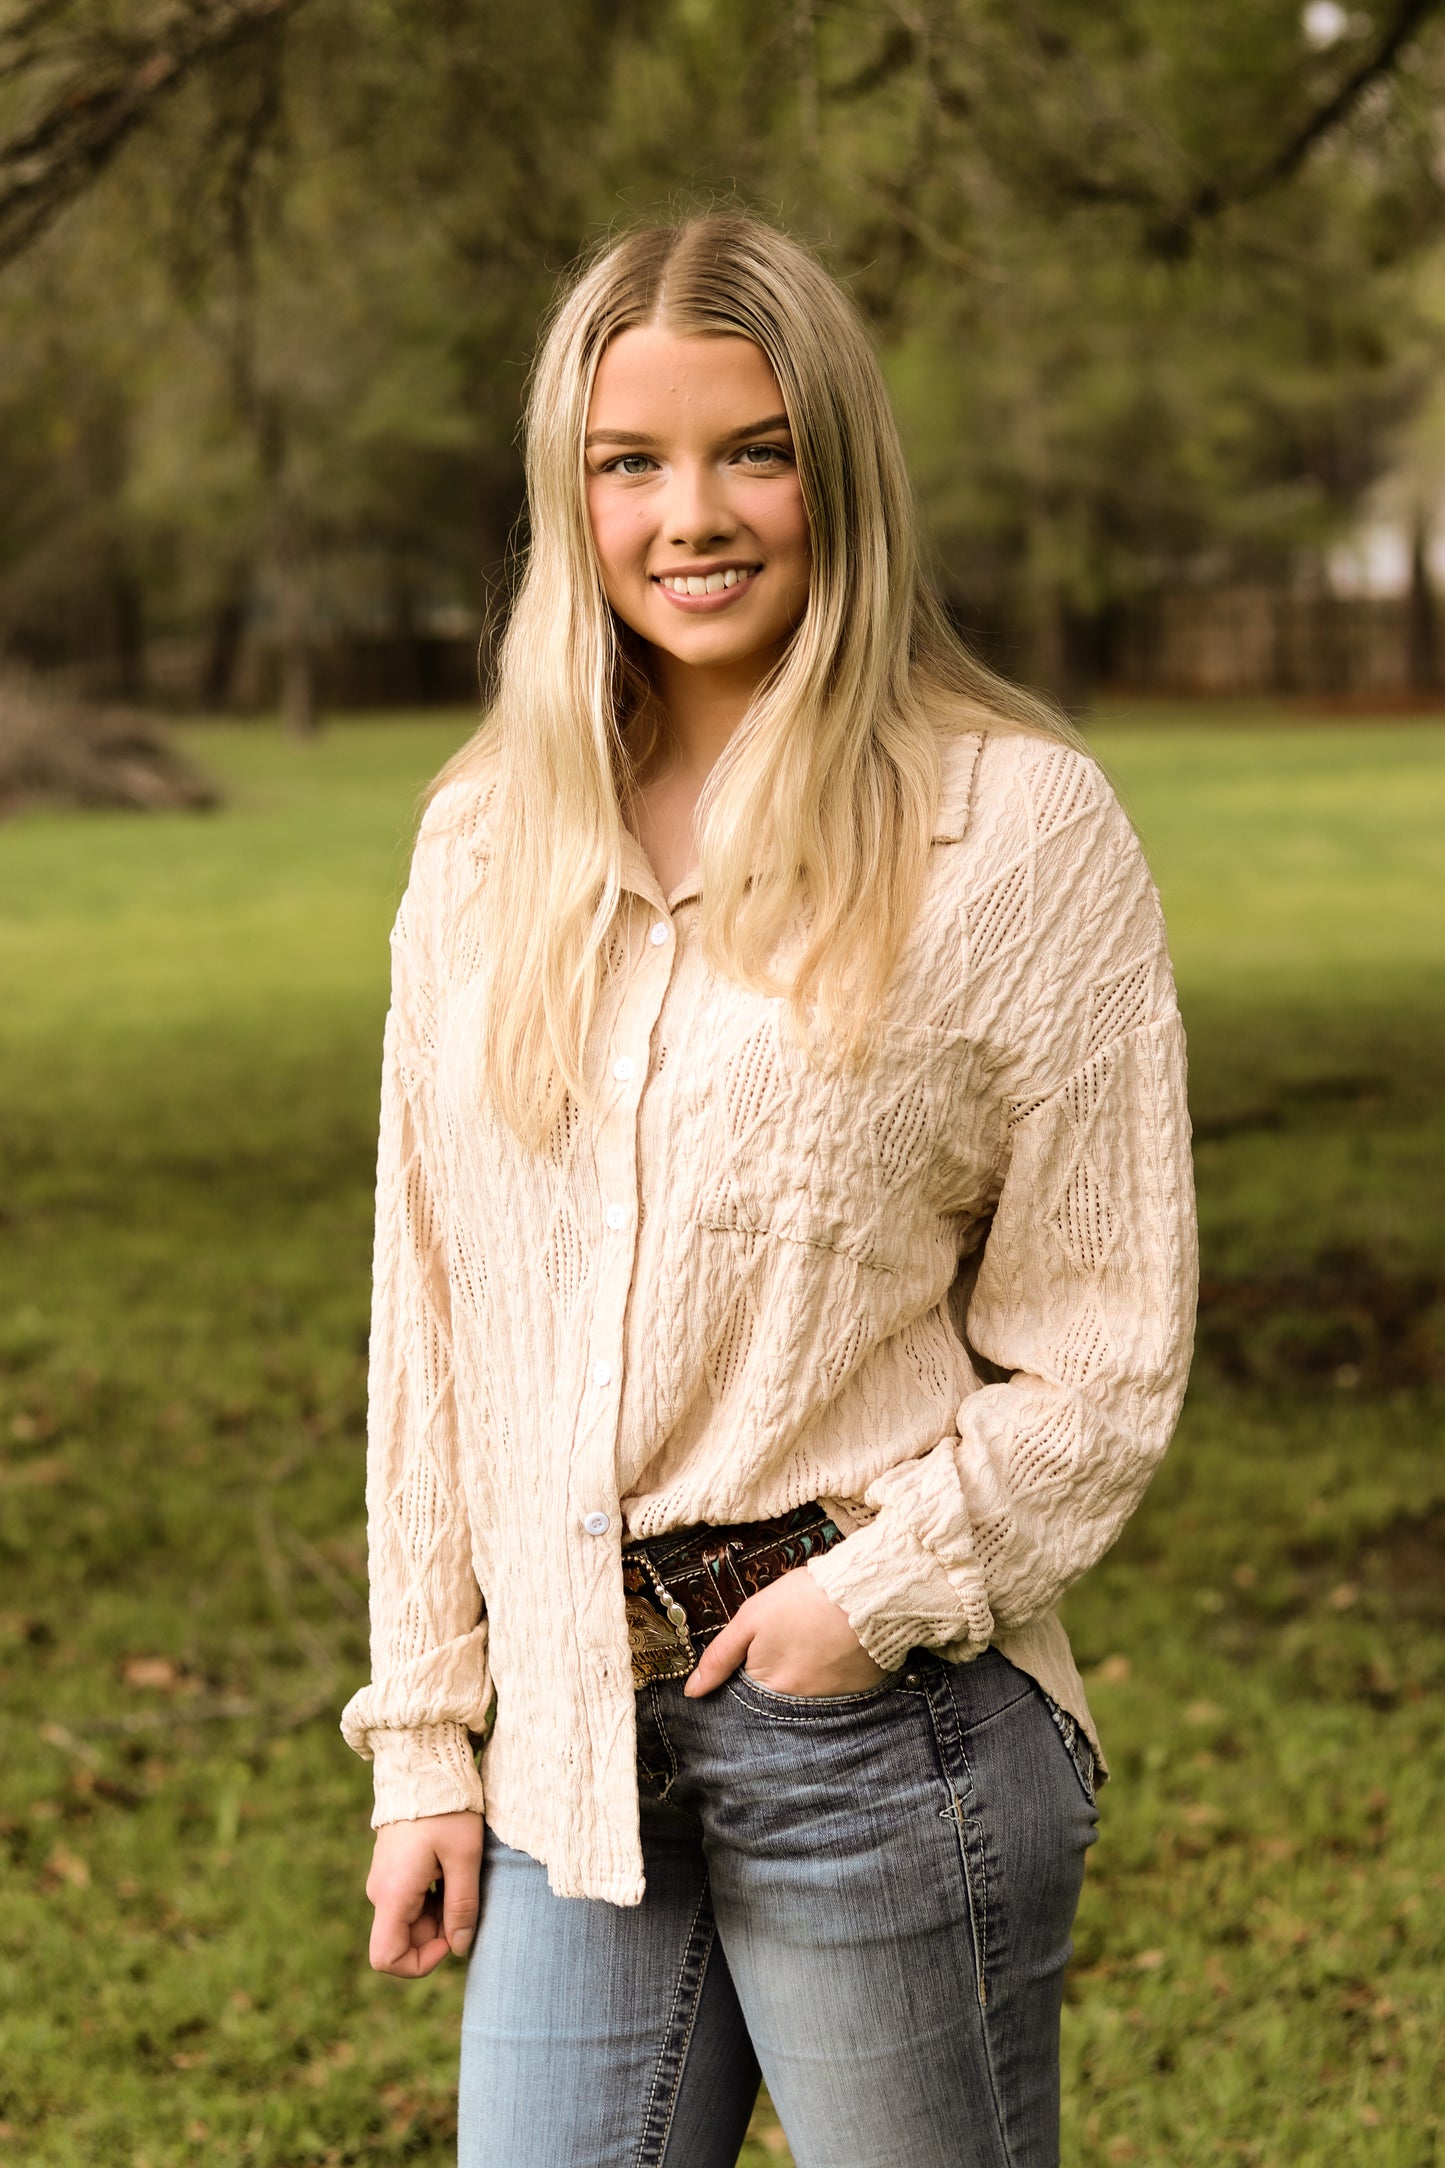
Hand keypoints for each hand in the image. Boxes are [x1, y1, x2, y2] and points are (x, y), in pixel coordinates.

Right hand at [366, 1811, 483, 1977]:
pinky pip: (410, 1901)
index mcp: (393, 1894)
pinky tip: (451, 1871)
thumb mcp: (464, 1857)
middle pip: (404, 1939)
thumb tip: (460, 1948)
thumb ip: (462, 1906)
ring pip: (410, 1921)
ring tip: (459, 1877)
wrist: (423, 1765)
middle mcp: (380, 1892)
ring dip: (439, 1913)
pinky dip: (433, 1898)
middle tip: (465, 1896)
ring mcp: (384, 1880)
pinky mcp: (391, 1869)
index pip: (386, 1958)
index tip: (451, 1937)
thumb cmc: (447, 1809)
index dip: (420, 1963)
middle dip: (439, 1933)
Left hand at [683, 1567, 888, 1699]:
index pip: (747, 1698)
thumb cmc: (804, 1600)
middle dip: (779, 1676)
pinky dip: (833, 1676)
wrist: (864, 1592)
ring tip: (814, 1644)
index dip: (749, 1674)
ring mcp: (831, 1704)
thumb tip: (692, 1692)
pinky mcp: (859, 1696)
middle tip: (792, 1643)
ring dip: (807, 1677)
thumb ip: (719, 1657)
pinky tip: (835, 1651)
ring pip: (807, 1697)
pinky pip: (837, 1694)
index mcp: (768, 1689)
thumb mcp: (751, 1619)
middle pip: (777, 1700)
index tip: (761, 1651)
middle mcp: (799, 1707)